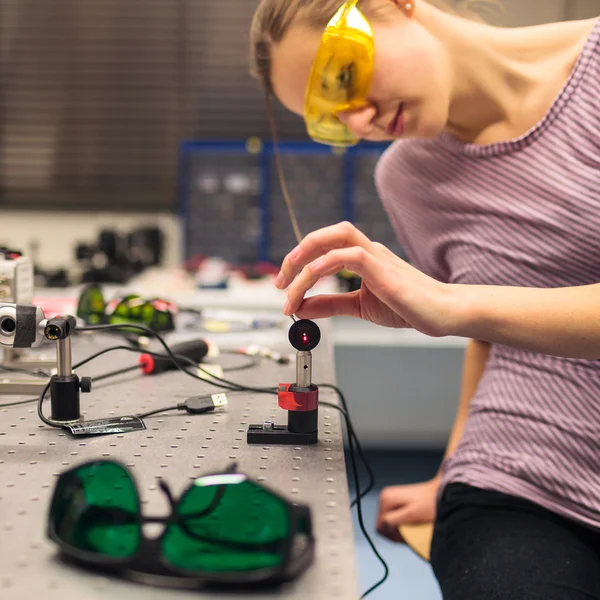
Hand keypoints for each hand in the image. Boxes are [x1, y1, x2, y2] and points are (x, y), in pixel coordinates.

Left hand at [275, 222, 461, 335]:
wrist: (443, 314)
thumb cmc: (408, 307)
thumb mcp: (359, 307)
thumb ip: (330, 305)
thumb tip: (302, 307)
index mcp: (364, 258)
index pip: (325, 247)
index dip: (300, 262)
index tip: (284, 286)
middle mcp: (369, 252)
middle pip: (328, 233)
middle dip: (297, 252)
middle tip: (279, 280)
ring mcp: (377, 257)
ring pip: (335, 239)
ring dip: (305, 260)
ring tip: (288, 285)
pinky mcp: (384, 269)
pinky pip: (350, 255)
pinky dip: (325, 264)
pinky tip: (312, 279)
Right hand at [376, 478, 439, 542]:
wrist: (441, 493)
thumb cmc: (430, 503)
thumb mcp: (412, 514)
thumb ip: (395, 520)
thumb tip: (382, 526)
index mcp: (386, 499)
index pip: (380, 526)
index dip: (392, 535)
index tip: (406, 535)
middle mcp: (385, 497)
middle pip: (384, 525)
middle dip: (396, 532)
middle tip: (411, 532)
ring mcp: (391, 500)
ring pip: (390, 523)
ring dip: (400, 529)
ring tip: (414, 528)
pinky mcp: (397, 503)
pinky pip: (395, 519)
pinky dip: (403, 525)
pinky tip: (413, 525)